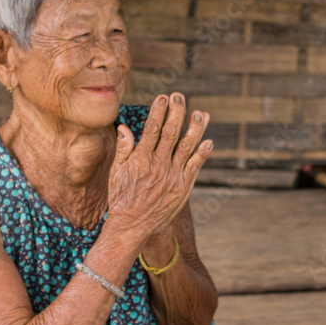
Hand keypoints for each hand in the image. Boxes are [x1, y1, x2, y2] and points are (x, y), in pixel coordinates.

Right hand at [106, 93, 211, 237]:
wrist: (132, 228)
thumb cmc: (121, 198)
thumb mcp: (116, 173)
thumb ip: (123, 149)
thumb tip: (124, 127)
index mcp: (141, 159)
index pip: (152, 129)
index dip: (158, 111)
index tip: (163, 97)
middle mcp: (158, 165)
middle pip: (171, 132)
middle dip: (177, 112)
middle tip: (180, 96)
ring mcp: (173, 176)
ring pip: (187, 146)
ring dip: (195, 128)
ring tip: (201, 113)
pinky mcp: (183, 187)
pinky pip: (195, 167)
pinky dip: (203, 153)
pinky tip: (209, 140)